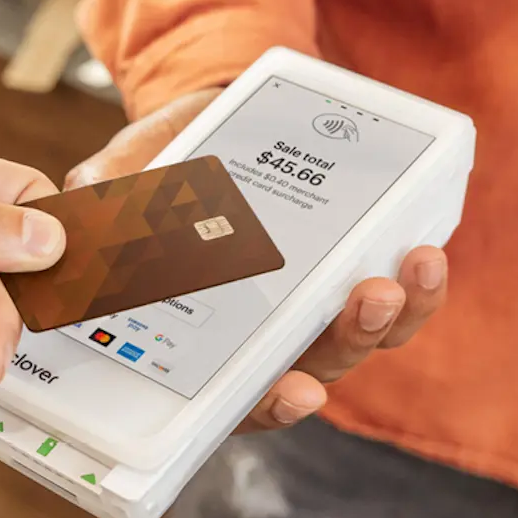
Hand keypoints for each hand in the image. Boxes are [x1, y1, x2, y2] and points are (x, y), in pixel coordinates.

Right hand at [66, 88, 448, 432]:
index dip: (269, 406)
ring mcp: (312, 304)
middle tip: (366, 297)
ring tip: (410, 266)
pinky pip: (396, 297)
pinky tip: (422, 251)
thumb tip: (95, 200)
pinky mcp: (350, 265)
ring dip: (396, 315)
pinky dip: (416, 288)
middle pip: (316, 366)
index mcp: (204, 334)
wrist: (210, 112)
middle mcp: (265, 332)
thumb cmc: (161, 159)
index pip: (238, 396)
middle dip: (348, 339)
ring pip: (363, 337)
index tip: (295, 392)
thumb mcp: (128, 168)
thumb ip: (107, 191)